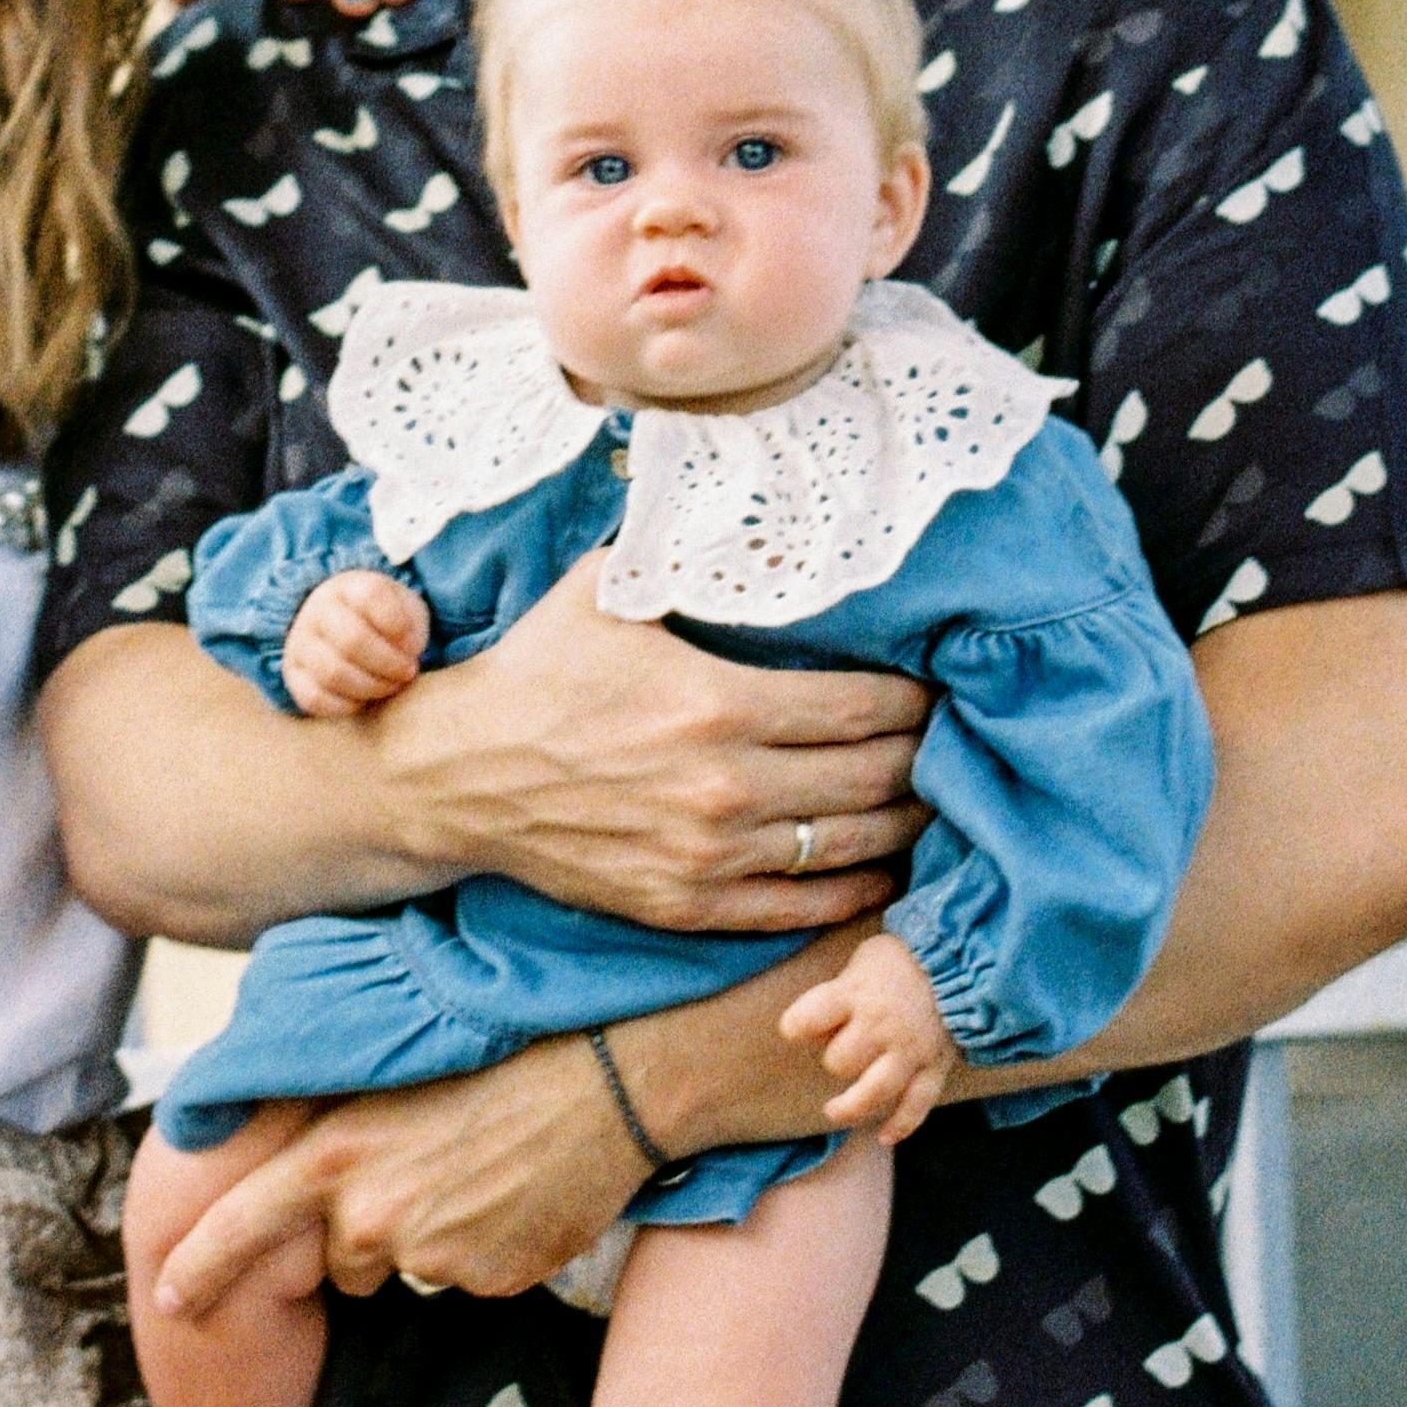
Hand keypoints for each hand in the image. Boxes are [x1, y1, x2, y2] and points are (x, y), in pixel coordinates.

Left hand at [154, 1034, 647, 1320]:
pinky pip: (471, 1274)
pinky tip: (516, 1191)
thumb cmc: (491, 1051)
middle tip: (424, 1163)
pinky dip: (487, 1245)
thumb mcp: (382, 1070)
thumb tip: (273, 1143)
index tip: (167, 1298)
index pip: (238, 1228)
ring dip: (432, 1234)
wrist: (603, 1075)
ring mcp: (434, 1256)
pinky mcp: (491, 1281)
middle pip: (342, 1258)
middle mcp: (371, 1217)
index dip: (197, 1269)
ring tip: (479, 1165)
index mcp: (331, 1156)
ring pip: (411, 1264)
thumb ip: (322, 1121)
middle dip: (366, 1230)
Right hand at [284, 568, 432, 716]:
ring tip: (390, 685)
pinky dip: (346, 705)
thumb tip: (406, 651)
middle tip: (407, 672)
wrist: (345, 629)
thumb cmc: (383, 621)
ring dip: (372, 687)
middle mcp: (318, 610)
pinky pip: (314, 698)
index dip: (398, 624)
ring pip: (333, 673)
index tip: (414, 644)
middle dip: (389, 663)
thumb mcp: (405, 610)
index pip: (371, 596)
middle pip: (352, 640)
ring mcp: (300, 642)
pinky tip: (364, 699)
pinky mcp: (293, 674)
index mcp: (349, 586)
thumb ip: (412, 625)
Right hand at [391, 547, 931, 933]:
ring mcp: (707, 856)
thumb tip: (754, 500)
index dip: (914, 700)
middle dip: (924, 760)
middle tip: (948, 745)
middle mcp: (725, 787)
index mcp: (719, 703)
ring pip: (847, 847)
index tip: (935, 689)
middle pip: (873, 779)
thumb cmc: (540, 670)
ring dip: (905, 828)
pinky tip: (881, 870)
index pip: (863, 707)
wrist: (457, 773)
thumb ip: (689, 551)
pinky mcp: (685, 905)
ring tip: (930, 804)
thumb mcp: (610, 589)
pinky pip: (797, 906)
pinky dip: (851, 892)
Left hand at [782, 925, 958, 1137]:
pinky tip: (884, 1137)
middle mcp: (881, 1026)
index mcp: (856, 993)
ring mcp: (909, 1051)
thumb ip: (841, 993)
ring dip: (850, 1108)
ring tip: (833, 1111)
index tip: (793, 1030)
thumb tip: (819, 1028)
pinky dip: (901, 1125)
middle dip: (835, 1057)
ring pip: (873, 1092)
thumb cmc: (902, 959)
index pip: (810, 1018)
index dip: (795, 1026)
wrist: (962, 961)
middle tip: (842, 1045)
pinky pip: (916, 1105)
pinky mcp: (934, 1067)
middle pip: (839, 1061)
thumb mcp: (863, 961)